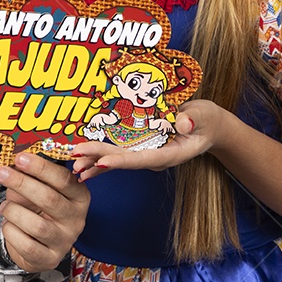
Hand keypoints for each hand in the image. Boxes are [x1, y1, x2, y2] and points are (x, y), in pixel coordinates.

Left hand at [0, 151, 89, 272]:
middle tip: (1, 172)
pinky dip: (11, 231)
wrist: (36, 243)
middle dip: (22, 183)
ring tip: (4, 207)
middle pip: (49, 199)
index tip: (19, 157)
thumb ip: (30, 175)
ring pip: (36, 225)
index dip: (40, 167)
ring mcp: (65, 241)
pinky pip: (26, 245)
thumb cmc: (37, 208)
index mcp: (79, 196)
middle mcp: (77, 219)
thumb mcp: (37, 188)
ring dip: (13, 211)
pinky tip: (8, 224)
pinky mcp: (50, 259)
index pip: (63, 179)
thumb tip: (13, 162)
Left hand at [72, 99, 232, 179]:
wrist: (208, 126)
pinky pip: (119, 151)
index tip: (102, 162)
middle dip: (98, 158)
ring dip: (95, 160)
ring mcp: (146, 152)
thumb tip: (182, 122)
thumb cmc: (207, 120)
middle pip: (123, 159)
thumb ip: (193, 119)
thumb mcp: (204, 116)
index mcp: (170, 154)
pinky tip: (84, 159)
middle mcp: (154, 157)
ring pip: (117, 157)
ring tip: (73, 164)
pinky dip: (101, 154)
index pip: (143, 159)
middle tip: (75, 159)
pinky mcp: (141, 146)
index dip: (122, 160)